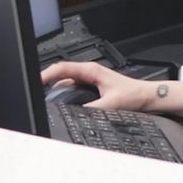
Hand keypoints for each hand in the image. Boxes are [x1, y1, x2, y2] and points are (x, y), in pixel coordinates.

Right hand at [39, 61, 158, 111]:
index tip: (35, 81)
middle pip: (61, 74)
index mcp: (91, 70)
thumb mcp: (110, 104)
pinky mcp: (92, 88)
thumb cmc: (134, 95)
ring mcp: (90, 80)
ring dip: (55, 88)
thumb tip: (76, 114)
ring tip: (44, 98)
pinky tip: (61, 103)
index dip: (46, 74)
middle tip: (35, 92)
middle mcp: (89, 73)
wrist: (147, 98)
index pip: (62, 68)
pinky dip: (64, 94)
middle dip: (46, 81)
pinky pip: (72, 88)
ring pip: (66, 82)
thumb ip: (92, 109)